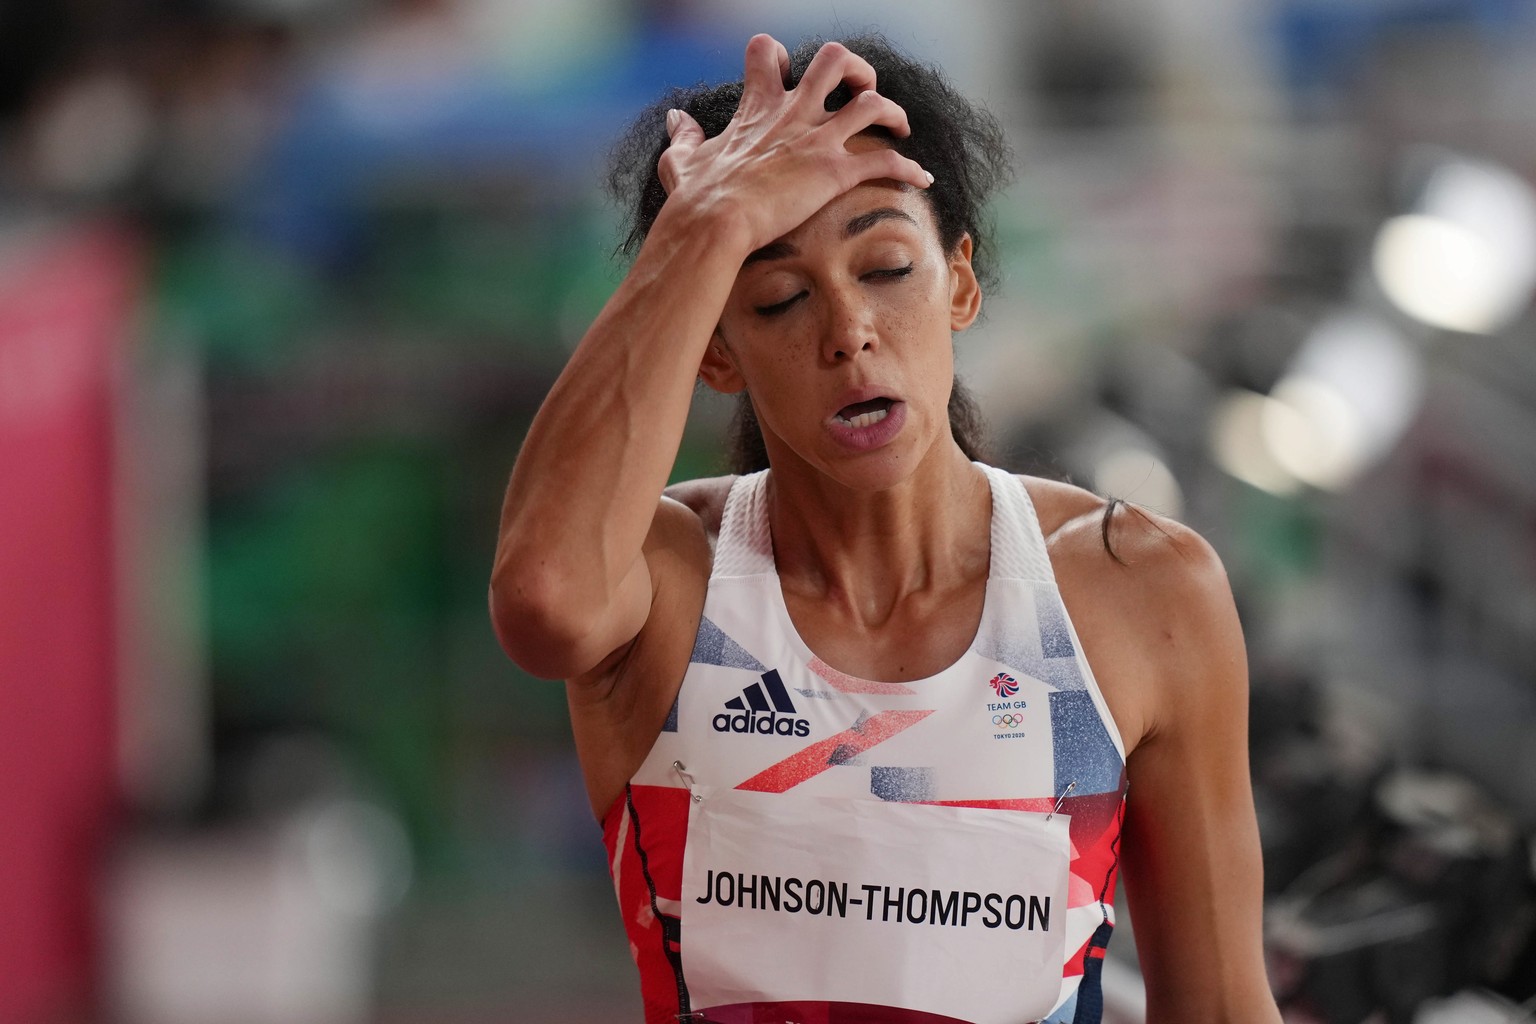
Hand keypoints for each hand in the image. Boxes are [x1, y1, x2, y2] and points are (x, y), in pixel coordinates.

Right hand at [656, 34, 932, 253]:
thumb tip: (677, 118)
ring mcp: (816, 141)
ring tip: (899, 127)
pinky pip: (886, 160)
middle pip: (834, 60)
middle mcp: (792, 114)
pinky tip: (921, 178)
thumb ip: (685, 136)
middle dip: (855, 70)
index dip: (784, 59)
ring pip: (872, 102)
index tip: (791, 77)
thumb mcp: (683, 160)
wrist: (713, 226)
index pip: (769, 52)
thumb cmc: (696, 200)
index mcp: (758, 107)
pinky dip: (909, 168)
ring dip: (892, 111)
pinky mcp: (835, 173)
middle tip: (860, 92)